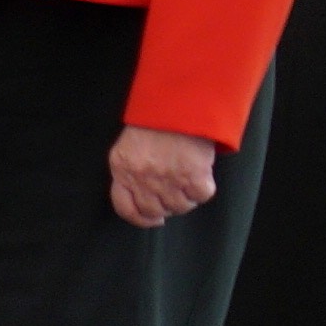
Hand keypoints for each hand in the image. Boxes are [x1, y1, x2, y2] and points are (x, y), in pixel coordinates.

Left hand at [107, 124, 221, 228]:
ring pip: (179, 207)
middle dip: (164, 209)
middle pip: (154, 211)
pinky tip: (200, 177)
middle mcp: (143, 179)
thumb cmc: (153, 122)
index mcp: (122, 170)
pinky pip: (200, 196)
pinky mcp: (193, 176)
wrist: (177, 105)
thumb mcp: (128, 147)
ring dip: (185, 199)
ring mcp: (168, 180)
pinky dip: (202, 190)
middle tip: (173, 197)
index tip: (152, 219)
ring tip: (187, 182)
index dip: (140, 219)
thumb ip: (130, 171)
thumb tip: (142, 195)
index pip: (125, 208)